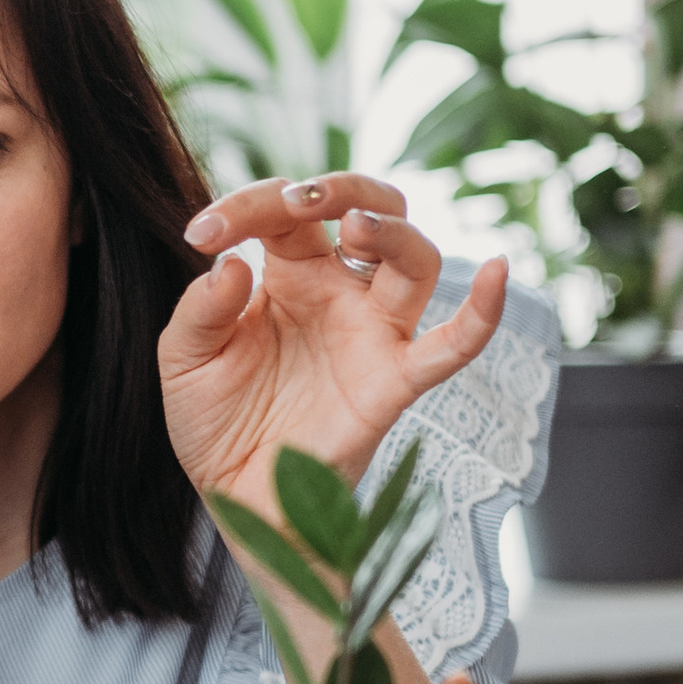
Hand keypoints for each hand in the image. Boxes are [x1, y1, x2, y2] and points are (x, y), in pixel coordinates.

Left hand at [162, 173, 507, 509]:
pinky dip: (483, 312)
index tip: (199, 233)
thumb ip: (200, 311)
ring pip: (415, 260)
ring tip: (353, 228)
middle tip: (296, 200)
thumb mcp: (184, 360)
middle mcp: (339, 292)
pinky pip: (454, 344)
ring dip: (393, 232)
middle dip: (341, 188)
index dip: (245, 207)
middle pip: (370, 209)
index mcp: (288, 274)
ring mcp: (372, 332)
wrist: (234, 495)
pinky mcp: (395, 380)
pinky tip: (497, 271)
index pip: (284, 213)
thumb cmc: (212, 421)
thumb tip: (230, 263)